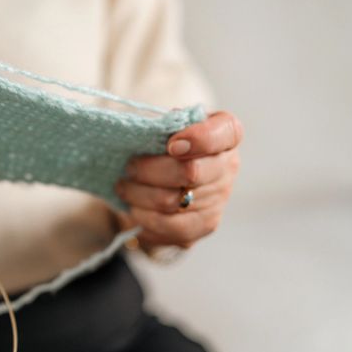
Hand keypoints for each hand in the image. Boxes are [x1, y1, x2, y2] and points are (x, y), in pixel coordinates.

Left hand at [116, 111, 242, 249]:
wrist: (161, 179)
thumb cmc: (161, 144)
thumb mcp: (162, 126)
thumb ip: (162, 125)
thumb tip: (148, 135)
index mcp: (224, 132)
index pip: (225, 132)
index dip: (200, 139)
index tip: (171, 145)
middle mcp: (228, 165)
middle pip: (191, 171)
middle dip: (150, 170)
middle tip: (129, 167)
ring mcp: (220, 197)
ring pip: (173, 200)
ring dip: (140, 194)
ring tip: (123, 187)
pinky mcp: (206, 224)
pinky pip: (172, 226)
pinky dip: (146, 217)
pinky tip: (133, 208)